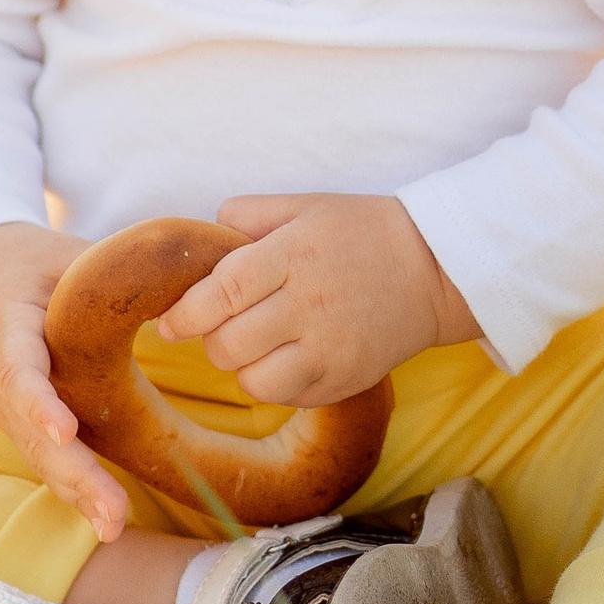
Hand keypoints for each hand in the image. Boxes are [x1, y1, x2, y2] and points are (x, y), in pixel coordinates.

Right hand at [0, 222, 126, 542]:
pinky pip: (48, 461)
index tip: (65, 430)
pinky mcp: (23, 424)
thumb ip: (114, 273)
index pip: (17, 368)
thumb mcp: (68, 256)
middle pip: (30, 433)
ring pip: (38, 457)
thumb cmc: (39, 264)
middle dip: (72, 473)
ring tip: (113, 525)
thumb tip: (193, 290)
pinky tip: (107, 520)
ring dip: (77, 492)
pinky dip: (76, 491)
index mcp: (7, 328)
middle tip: (112, 511)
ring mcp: (7, 407)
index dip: (38, 402)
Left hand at [160, 194, 475, 405]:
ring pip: (253, 382)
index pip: (221, 293)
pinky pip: (287, 397)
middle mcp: (310, 306)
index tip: (168, 321)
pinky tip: (288, 357)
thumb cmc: (362, 232)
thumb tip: (202, 234)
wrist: (434, 270)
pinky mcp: (344, 381)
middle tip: (223, 324)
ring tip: (257, 343)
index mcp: (294, 256)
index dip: (185, 313)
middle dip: (212, 338)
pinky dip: (275, 383)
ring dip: (242, 366)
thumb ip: (248, 215)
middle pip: (228, 345)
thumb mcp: (306, 206)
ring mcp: (330, 350)